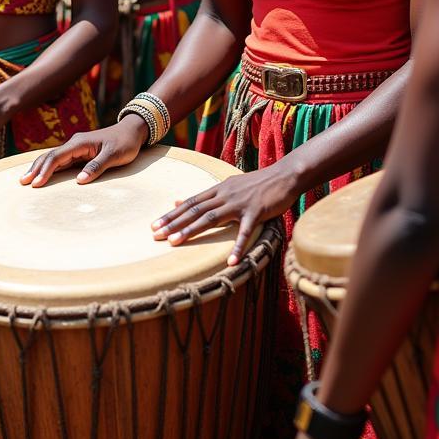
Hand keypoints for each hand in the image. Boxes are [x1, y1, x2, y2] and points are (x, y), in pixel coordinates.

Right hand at [19, 115, 145, 187]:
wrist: (132, 131)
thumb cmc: (125, 143)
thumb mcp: (115, 155)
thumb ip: (97, 166)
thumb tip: (79, 180)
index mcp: (80, 143)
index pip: (57, 157)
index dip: (45, 170)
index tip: (36, 183)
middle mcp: (74, 143)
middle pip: (50, 156)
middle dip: (36, 169)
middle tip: (22, 182)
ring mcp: (76, 147)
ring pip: (53, 157)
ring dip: (39, 167)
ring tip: (26, 179)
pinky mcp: (80, 152)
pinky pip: (60, 160)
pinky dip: (49, 167)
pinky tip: (42, 173)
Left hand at [151, 163, 298, 263]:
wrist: (283, 176)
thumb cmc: (255, 184)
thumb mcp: (228, 185)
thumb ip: (206, 195)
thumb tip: (179, 199)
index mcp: (218, 189)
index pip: (190, 203)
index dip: (171, 214)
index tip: (154, 225)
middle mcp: (224, 195)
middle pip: (194, 210)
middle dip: (174, 223)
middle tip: (156, 236)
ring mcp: (239, 203)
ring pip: (211, 218)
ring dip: (191, 231)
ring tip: (175, 243)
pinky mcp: (256, 212)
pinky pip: (245, 232)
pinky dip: (238, 248)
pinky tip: (231, 262)